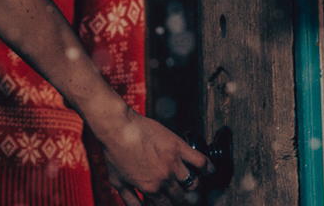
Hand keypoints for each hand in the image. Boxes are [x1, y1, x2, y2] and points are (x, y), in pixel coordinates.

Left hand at [91, 104, 208, 204]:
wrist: (118, 126)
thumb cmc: (115, 152)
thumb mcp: (118, 182)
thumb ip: (131, 201)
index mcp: (150, 189)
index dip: (168, 205)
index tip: (168, 201)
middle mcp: (164, 179)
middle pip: (182, 198)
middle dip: (182, 199)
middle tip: (181, 195)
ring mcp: (173, 163)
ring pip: (193, 184)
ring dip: (193, 186)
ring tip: (189, 184)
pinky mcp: (179, 147)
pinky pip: (201, 162)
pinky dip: (208, 168)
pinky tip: (208, 171)